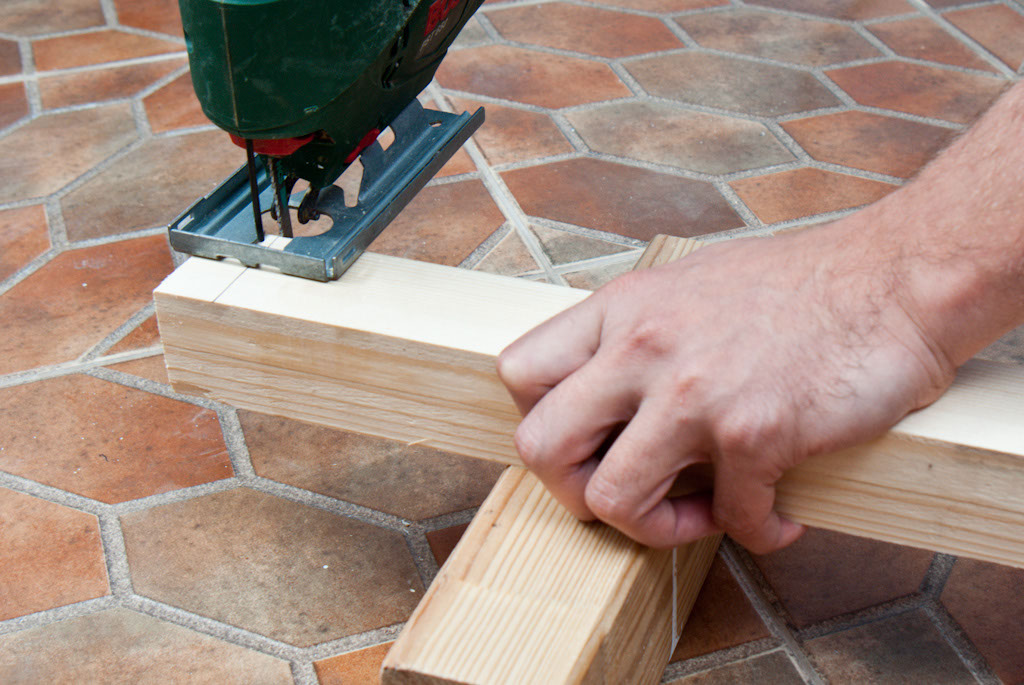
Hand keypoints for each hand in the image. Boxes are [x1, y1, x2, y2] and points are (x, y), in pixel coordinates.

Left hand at [497, 225, 955, 552]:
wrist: (891, 281)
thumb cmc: (796, 286)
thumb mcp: (684, 287)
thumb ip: (632, 336)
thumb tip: (601, 393)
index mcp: (621, 309)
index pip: (518, 373)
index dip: (540, 421)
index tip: (588, 440)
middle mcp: (643, 348)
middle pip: (539, 447)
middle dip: (574, 492)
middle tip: (626, 495)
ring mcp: (693, 393)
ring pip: (611, 500)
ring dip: (656, 528)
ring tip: (702, 515)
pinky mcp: (754, 433)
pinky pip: (731, 521)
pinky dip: (758, 532)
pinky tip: (778, 516)